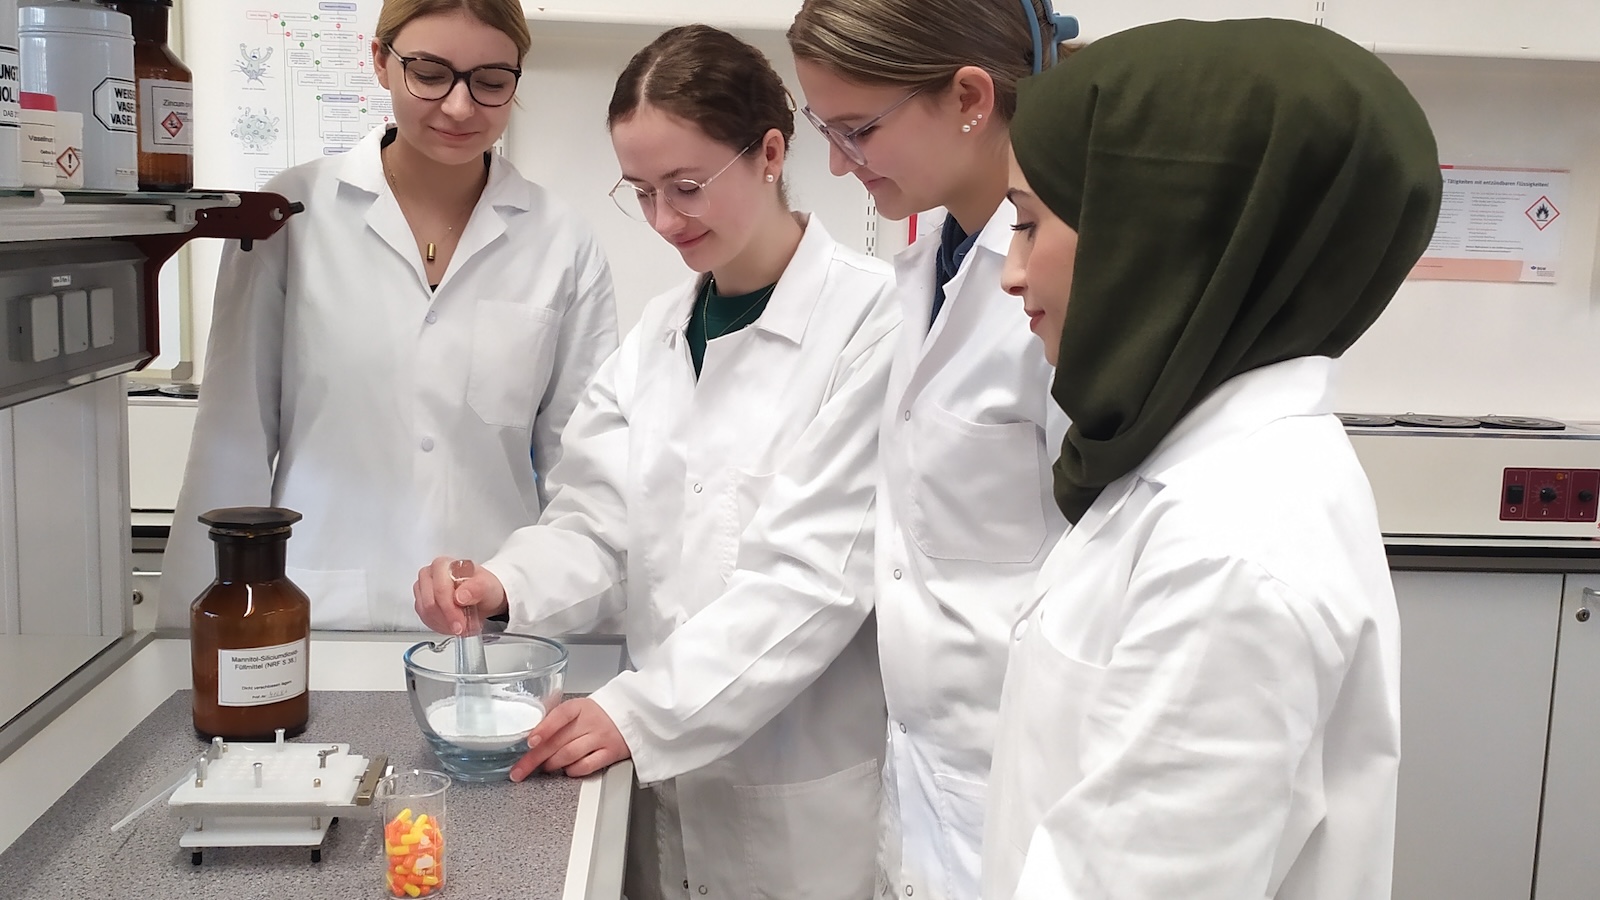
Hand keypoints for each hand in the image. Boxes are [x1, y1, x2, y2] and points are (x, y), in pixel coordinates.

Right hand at [412, 557, 507, 635]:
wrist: (484, 597)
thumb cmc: (483, 587)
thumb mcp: (488, 586)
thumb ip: (477, 588)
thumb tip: (460, 596)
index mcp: (443, 565)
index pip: (440, 589)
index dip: (450, 610)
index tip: (461, 623)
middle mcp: (429, 574)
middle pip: (430, 603)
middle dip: (448, 619)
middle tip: (463, 627)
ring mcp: (423, 589)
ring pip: (425, 612)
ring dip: (444, 623)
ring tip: (461, 624)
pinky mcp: (421, 603)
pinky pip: (425, 619)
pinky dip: (440, 626)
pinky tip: (452, 624)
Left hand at [509, 698, 631, 779]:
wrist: (631, 715)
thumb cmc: (598, 714)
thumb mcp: (577, 708)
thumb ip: (555, 717)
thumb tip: (528, 730)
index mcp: (579, 707)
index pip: (559, 716)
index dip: (543, 729)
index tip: (530, 741)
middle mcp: (590, 721)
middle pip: (557, 741)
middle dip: (534, 758)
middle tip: (518, 771)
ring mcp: (601, 738)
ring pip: (569, 755)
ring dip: (551, 764)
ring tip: (544, 767)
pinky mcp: (610, 753)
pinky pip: (587, 766)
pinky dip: (572, 771)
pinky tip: (567, 770)